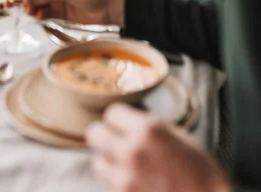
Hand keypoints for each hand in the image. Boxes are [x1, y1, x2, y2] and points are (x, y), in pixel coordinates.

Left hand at [87, 104, 230, 191]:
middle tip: (116, 141)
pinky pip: (108, 185)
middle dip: (104, 136)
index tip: (122, 123)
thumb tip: (128, 123)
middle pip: (95, 133)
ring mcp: (126, 179)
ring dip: (108, 162)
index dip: (118, 118)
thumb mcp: (179, 138)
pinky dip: (115, 183)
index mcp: (149, 130)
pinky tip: (133, 183)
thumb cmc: (202, 174)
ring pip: (97, 162)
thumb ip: (150, 128)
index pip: (111, 113)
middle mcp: (132, 151)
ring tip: (126, 166)